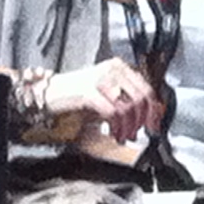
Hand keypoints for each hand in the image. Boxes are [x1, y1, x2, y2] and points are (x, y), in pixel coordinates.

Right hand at [47, 58, 162, 141]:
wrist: (49, 93)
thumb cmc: (78, 94)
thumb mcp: (109, 94)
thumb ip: (129, 100)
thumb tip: (152, 113)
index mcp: (120, 67)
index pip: (146, 88)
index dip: (153, 110)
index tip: (154, 125)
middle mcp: (112, 69)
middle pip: (140, 98)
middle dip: (142, 121)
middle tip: (137, 133)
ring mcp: (100, 79)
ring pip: (127, 107)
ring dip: (128, 127)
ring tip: (123, 135)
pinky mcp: (88, 92)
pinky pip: (112, 112)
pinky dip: (116, 126)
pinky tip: (114, 133)